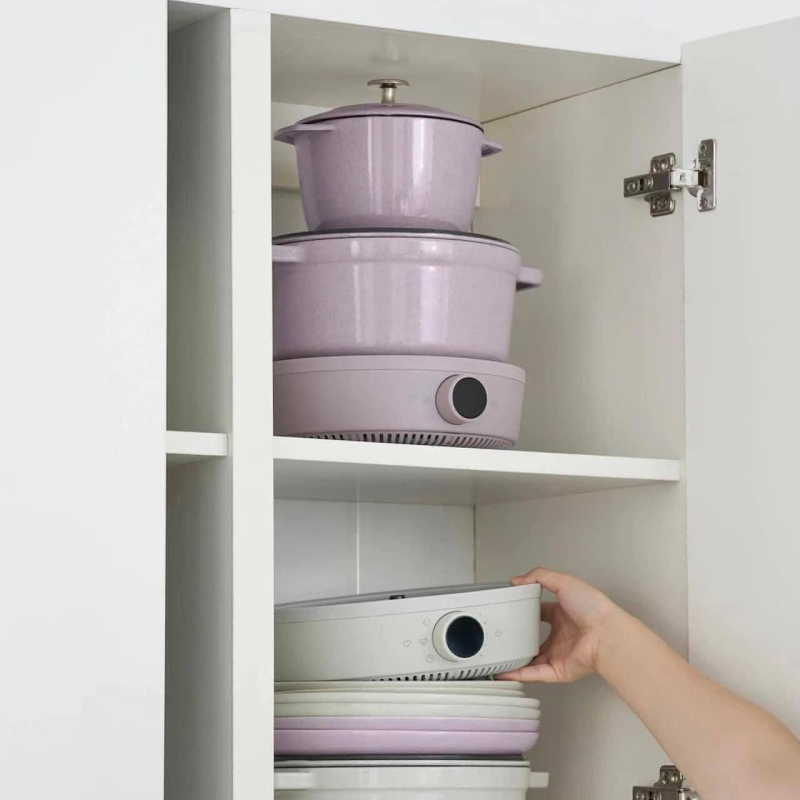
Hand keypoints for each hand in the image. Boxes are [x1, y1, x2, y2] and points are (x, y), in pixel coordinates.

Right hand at [498, 567, 618, 682]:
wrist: (606, 635)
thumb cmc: (593, 608)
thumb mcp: (564, 582)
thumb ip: (540, 577)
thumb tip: (518, 580)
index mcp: (563, 615)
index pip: (540, 612)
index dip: (526, 612)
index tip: (511, 611)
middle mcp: (561, 635)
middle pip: (535, 638)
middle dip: (520, 638)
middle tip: (502, 635)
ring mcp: (559, 654)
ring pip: (532, 659)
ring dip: (516, 660)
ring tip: (498, 658)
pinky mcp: (558, 670)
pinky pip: (535, 674)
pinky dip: (519, 674)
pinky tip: (505, 672)